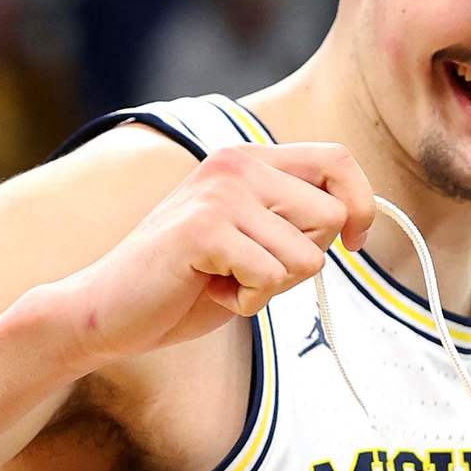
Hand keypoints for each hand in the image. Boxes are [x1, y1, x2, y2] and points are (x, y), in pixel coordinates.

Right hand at [51, 142, 375, 363]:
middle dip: (304, 260)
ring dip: (270, 287)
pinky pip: (271, 277)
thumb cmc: (186, 283)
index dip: (361, 204)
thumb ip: (294, 221)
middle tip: (249, 271)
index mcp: (248, 159)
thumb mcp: (252, 240)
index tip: (354, 244)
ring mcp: (219, 193)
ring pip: (306, 256)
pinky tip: (208, 289)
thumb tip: (357, 218)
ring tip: (223, 280)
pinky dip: (247, 300)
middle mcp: (236, 163)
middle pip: (331, 215)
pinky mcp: (204, 229)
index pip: (338, 159)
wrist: (109, 311)